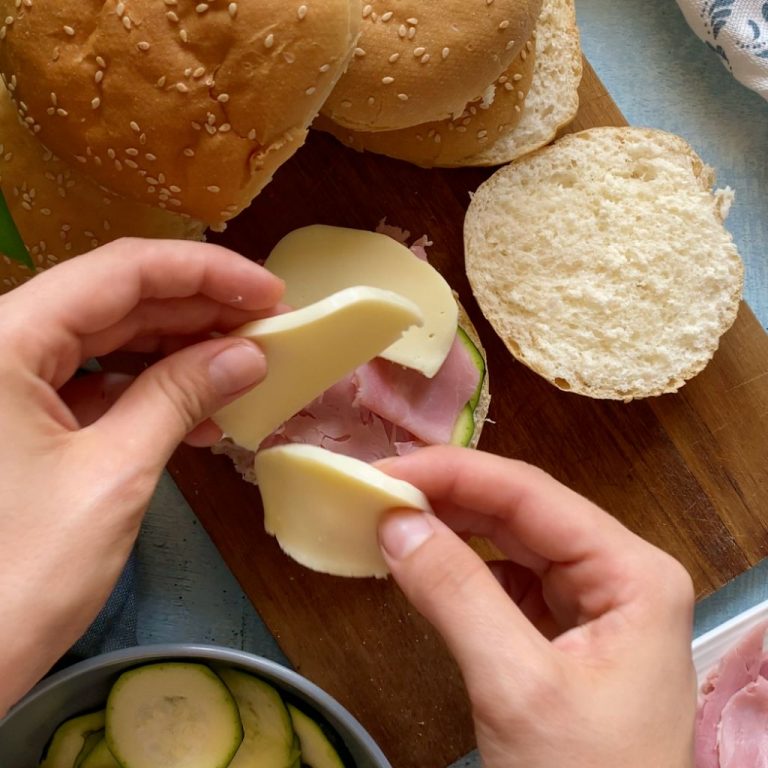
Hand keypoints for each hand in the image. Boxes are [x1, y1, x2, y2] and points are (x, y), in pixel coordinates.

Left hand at [0, 239, 282, 712]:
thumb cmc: (17, 576)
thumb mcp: (114, 476)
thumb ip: (179, 398)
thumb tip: (249, 354)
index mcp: (4, 341)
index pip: (120, 271)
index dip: (205, 273)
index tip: (269, 293)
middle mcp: (0, 347)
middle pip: (115, 301)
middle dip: (198, 313)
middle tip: (269, 330)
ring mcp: (7, 385)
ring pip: (108, 342)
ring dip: (179, 354)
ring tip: (245, 372)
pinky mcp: (19, 421)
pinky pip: (96, 386)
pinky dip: (150, 394)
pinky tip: (201, 416)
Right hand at [377, 446, 695, 767]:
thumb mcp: (518, 688)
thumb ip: (456, 595)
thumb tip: (394, 523)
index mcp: (631, 571)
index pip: (530, 495)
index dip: (452, 473)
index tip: (384, 471)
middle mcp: (618, 573)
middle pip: (520, 512)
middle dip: (447, 497)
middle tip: (376, 491)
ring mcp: (593, 602)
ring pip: (510, 542)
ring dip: (449, 528)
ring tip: (391, 517)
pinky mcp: (563, 633)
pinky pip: (505, 581)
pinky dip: (459, 569)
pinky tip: (424, 560)